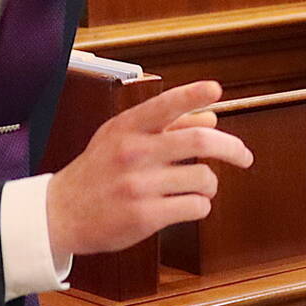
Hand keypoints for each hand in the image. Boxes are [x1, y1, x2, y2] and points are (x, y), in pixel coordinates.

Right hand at [46, 80, 251, 259]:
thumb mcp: (120, 138)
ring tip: (202, 187)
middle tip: (245, 157)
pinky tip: (189, 206)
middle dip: (233, 149)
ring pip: (203, 179)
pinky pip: (195, 207)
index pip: (165, 104)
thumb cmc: (96, 172)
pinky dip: (201, 206)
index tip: (216, 90)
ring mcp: (138, 185)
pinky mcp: (145, 216)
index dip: (193, 95)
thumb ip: (165, 126)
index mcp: (126, 128)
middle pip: (200, 143)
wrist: (60, 213)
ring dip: (212, 184)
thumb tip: (211, 118)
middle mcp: (133, 153)